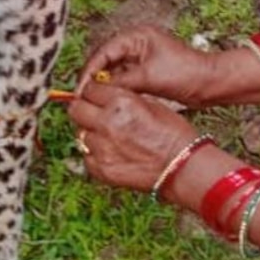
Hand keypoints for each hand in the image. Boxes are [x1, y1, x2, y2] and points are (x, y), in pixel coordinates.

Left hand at [68, 82, 201, 192]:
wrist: (184, 168)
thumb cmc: (175, 136)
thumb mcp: (152, 104)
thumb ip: (125, 99)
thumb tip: (108, 96)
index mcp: (120, 103)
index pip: (89, 89)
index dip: (93, 90)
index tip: (95, 94)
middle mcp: (107, 123)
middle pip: (75, 109)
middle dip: (83, 108)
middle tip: (93, 112)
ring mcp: (101, 148)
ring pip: (80, 134)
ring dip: (91, 132)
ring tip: (108, 136)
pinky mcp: (101, 170)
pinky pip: (87, 156)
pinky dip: (95, 154)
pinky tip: (111, 152)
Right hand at [79, 24, 215, 106]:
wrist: (210, 83)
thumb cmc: (186, 74)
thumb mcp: (149, 77)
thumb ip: (121, 81)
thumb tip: (96, 91)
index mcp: (137, 36)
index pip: (103, 52)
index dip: (89, 72)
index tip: (80, 90)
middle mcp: (136, 43)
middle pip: (104, 60)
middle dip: (93, 79)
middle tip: (81, 98)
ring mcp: (140, 56)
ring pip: (112, 71)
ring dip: (103, 85)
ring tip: (92, 102)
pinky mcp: (145, 70)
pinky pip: (123, 79)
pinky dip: (115, 90)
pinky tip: (108, 102)